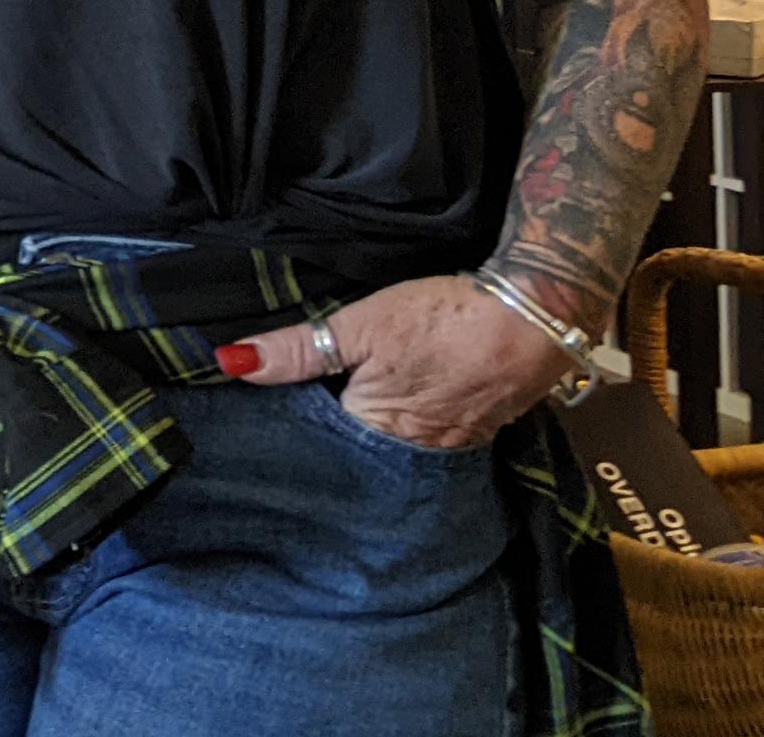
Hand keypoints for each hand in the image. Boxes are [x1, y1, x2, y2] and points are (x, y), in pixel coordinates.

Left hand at [220, 275, 576, 449]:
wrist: (533, 312)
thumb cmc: (441, 317)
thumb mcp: (360, 325)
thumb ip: (296, 349)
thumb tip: (229, 364)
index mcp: (378, 431)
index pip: (321, 443)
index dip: (297, 425)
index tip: (266, 414)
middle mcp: (417, 450)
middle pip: (360, 450)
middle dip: (334, 434)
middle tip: (302, 406)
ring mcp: (454, 442)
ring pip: (398, 443)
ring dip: (376, 428)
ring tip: (347, 401)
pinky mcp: (482, 427)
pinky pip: (434, 433)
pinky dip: (414, 419)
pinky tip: (404, 396)